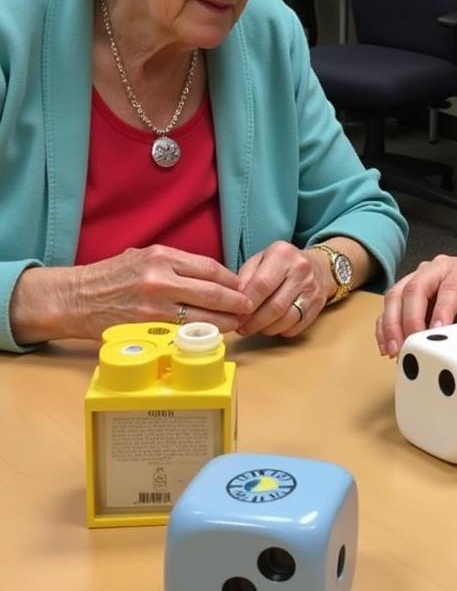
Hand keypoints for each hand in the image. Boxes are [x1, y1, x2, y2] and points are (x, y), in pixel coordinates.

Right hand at [11, 246, 253, 344]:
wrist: (74, 298)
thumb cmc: (110, 276)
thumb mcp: (142, 256)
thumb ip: (175, 263)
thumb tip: (210, 273)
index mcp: (161, 256)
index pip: (210, 268)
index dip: (231, 280)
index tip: (242, 286)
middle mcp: (160, 279)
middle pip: (213, 292)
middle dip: (236, 302)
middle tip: (248, 307)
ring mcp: (154, 306)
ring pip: (202, 316)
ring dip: (225, 322)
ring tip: (237, 323)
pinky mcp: (147, 328)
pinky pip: (184, 332)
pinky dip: (200, 334)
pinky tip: (211, 335)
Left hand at [236, 241, 325, 338]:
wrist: (318, 265)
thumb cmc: (281, 264)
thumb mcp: (259, 260)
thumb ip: (244, 278)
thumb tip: (234, 302)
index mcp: (283, 254)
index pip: (262, 285)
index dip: (246, 304)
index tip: (235, 314)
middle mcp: (301, 270)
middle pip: (275, 306)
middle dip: (254, 322)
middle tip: (242, 327)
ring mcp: (312, 288)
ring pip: (287, 319)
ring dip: (266, 329)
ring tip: (255, 328)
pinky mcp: (319, 305)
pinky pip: (297, 326)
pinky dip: (281, 331)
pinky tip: (272, 326)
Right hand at [376, 255, 456, 356]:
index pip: (450, 287)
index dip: (441, 310)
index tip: (436, 333)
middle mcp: (439, 268)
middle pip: (416, 287)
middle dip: (409, 319)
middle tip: (409, 346)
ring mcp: (420, 276)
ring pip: (396, 294)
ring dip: (391, 325)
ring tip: (394, 351)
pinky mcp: (407, 290)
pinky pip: (389, 306)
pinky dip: (385, 327)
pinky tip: (388, 347)